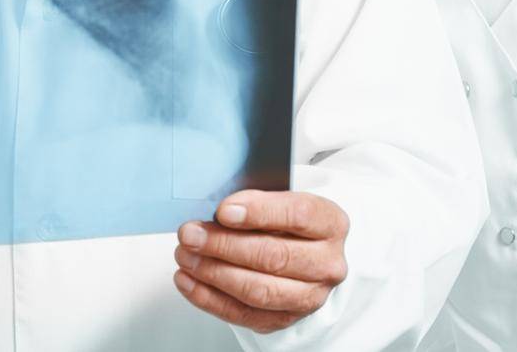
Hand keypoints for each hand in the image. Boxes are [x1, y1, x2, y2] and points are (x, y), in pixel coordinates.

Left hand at [173, 190, 348, 334]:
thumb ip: (254, 200)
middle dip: (224, 246)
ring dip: (214, 273)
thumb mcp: (278, 197)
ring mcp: (310, 296)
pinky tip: (187, 281)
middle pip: (274, 257)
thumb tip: (219, 212)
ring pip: (259, 290)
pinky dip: (210, 298)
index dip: (259, 213)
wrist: (303, 250)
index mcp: (330, 223)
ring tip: (186, 256)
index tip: (223, 211)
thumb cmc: (284, 219)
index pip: (298, 215)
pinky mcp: (286, 318)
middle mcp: (327, 263)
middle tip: (190, 234)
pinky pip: (245, 314)